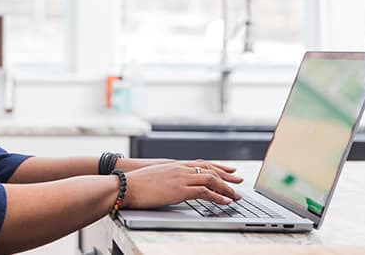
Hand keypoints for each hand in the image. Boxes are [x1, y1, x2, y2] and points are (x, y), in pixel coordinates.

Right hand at [121, 161, 242, 209]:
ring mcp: (181, 178)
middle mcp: (180, 168)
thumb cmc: (135, 183)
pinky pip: (205, 192)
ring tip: (236, 196)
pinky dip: (218, 197)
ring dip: (226, 188)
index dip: (217, 166)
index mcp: (174, 165)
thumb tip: (169, 184)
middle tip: (238, 182)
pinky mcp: (180, 190)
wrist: (126, 185)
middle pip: (210, 170)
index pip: (201, 163)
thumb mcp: (154, 176)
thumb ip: (166, 178)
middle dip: (226, 176)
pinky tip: (225, 202)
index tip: (228, 169)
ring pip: (211, 180)